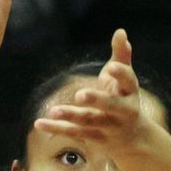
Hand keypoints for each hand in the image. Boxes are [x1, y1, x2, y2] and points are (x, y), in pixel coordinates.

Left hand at [34, 28, 143, 149]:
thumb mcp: (125, 79)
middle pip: (110, 106)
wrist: (131, 138)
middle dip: (96, 100)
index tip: (110, 67)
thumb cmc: (124, 98)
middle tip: (80, 94)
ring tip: (53, 110)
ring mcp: (108, 127)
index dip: (120, 75)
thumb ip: (121, 56)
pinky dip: (56, 128)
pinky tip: (39, 123)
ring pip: (89, 121)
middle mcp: (122, 112)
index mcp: (130, 93)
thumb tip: (120, 31)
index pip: (128, 82)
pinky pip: (73, 133)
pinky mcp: (94, 138)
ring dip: (71, 116)